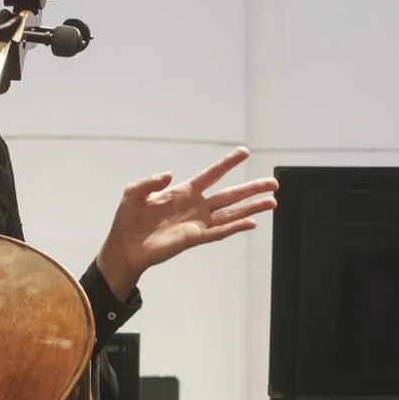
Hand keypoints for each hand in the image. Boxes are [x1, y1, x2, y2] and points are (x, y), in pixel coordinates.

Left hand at [92, 147, 277, 297]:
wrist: (125, 247)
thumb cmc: (128, 219)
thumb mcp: (134, 193)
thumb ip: (150, 181)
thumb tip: (169, 175)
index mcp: (184, 192)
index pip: (212, 174)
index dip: (228, 163)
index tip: (244, 152)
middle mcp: (196, 206)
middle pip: (230, 194)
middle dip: (252, 188)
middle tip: (273, 182)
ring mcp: (198, 223)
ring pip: (231, 213)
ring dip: (252, 208)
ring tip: (273, 201)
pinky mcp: (194, 238)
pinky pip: (219, 232)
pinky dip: (236, 227)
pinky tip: (252, 223)